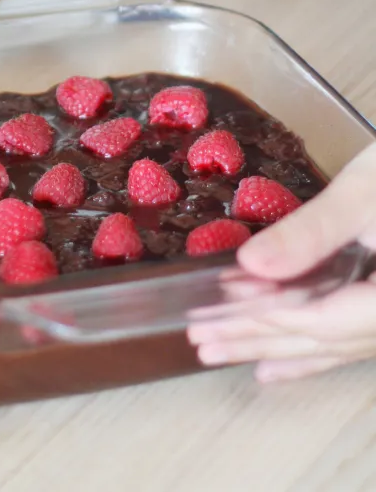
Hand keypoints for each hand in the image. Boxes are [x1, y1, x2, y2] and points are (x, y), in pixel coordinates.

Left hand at [187, 143, 375, 381]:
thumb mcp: (363, 193)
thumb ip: (310, 233)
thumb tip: (251, 264)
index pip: (319, 321)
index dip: (262, 319)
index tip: (209, 314)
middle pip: (321, 339)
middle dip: (257, 340)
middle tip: (199, 340)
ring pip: (333, 344)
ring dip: (275, 349)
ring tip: (222, 354)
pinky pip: (349, 340)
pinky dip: (311, 352)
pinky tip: (276, 367)